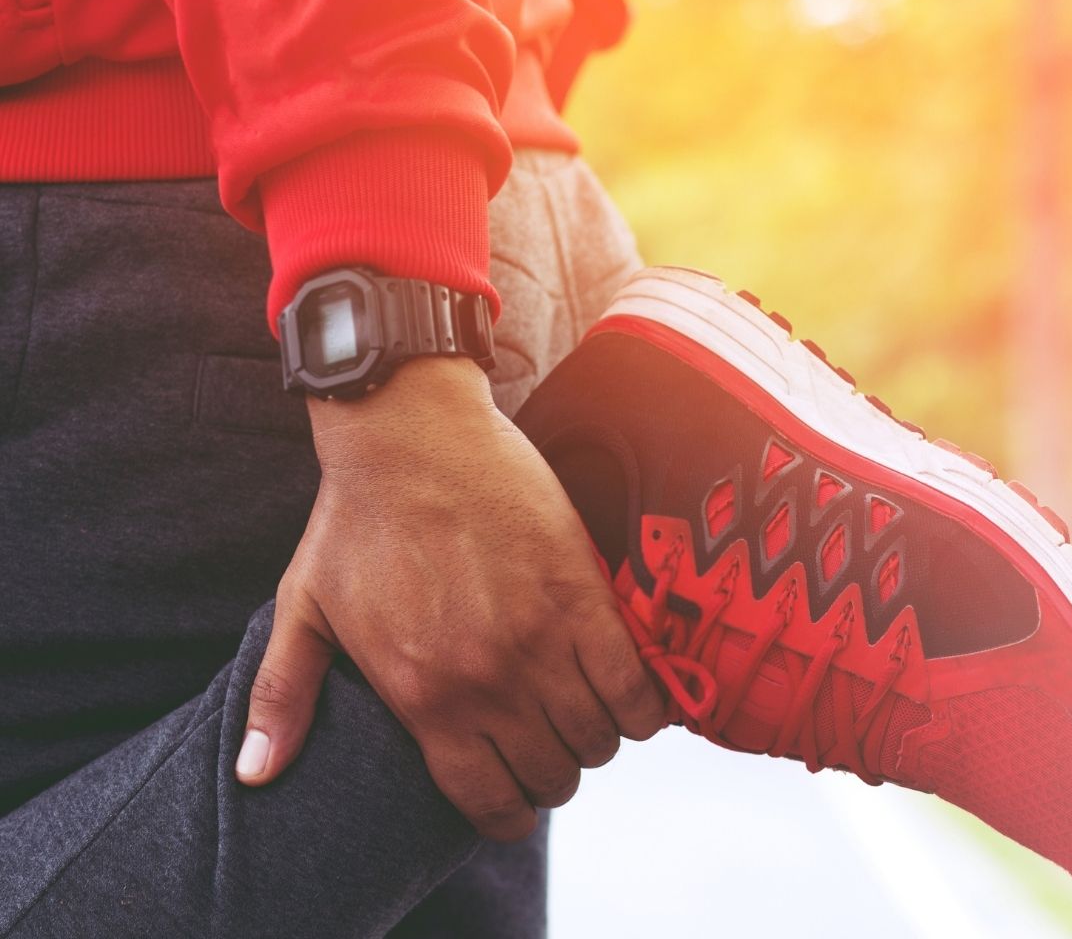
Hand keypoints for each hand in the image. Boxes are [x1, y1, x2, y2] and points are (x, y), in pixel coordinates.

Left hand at [234, 355, 665, 839]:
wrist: (409, 434)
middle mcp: (487, 684)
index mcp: (423, 698)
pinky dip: (643, 706)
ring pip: (597, 739)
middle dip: (555, 773)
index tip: (516, 792)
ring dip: (597, 739)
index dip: (510, 811)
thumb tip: (253, 777)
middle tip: (550, 740)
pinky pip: (638, 686)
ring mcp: (540, 640)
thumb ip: (284, 697)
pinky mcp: (582, 596)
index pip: (488, 801)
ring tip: (586, 710)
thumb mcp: (305, 607)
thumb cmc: (356, 518)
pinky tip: (629, 693)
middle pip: (554, 776)